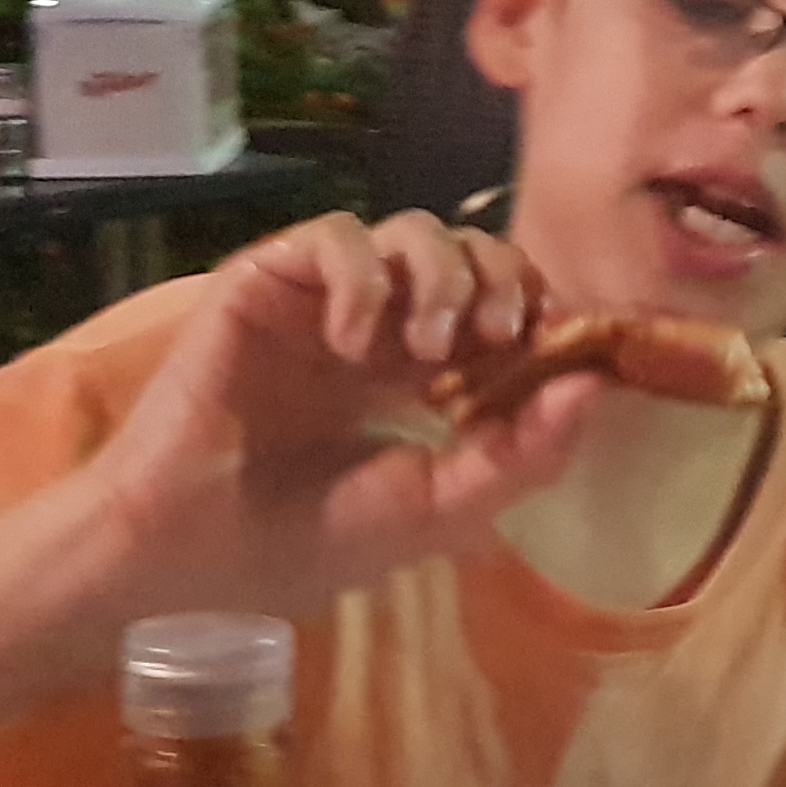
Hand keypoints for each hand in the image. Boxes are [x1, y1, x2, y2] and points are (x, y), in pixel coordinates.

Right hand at [81, 212, 600, 623]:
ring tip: (434, 349)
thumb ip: (522, 454)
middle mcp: (378, 328)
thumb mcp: (439, 509)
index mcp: (420, 377)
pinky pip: (336, 237)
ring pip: (411, 230)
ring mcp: (321, 302)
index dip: (539, 314)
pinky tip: (355, 345)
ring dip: (443, 276)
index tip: (553, 354)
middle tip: (497, 341)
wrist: (190, 556)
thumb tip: (596, 383)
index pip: (505, 306)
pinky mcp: (264, 283)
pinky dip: (363, 278)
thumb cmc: (304, 541)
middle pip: (471, 252)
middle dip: (504, 282)